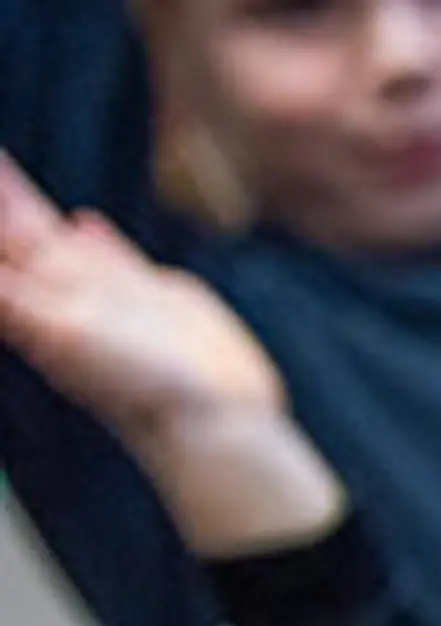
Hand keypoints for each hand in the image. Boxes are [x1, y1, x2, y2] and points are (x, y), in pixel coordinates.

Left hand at [0, 149, 282, 443]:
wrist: (211, 419)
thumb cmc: (135, 387)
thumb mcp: (62, 334)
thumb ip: (14, 300)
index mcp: (40, 295)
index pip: (5, 235)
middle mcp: (68, 292)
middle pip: (21, 229)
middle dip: (5, 195)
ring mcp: (110, 295)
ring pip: (60, 240)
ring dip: (35, 211)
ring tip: (13, 182)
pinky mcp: (155, 298)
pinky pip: (113, 258)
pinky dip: (95, 240)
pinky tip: (85, 222)